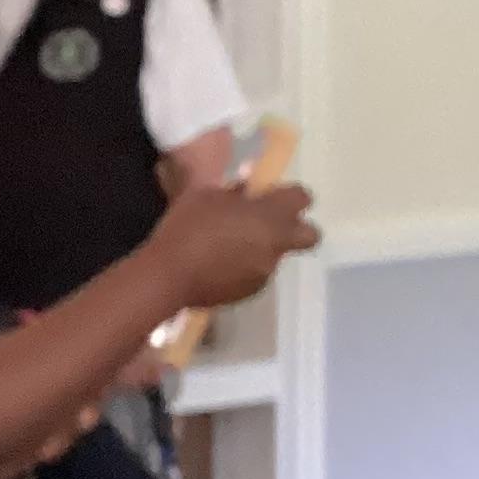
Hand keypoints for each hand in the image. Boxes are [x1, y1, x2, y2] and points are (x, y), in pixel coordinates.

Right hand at [146, 178, 317, 312]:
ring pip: (276, 254)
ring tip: (227, 247)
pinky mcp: (251, 291)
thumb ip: (232, 191)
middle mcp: (276, 244)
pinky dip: (244, 267)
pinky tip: (217, 266)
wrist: (169, 276)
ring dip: (261, 247)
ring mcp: (266, 271)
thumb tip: (245, 186)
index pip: (301, 197)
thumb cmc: (186, 227)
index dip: (290, 194)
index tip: (271, 194)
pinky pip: (256, 273)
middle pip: (310, 235)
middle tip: (269, 224)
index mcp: (269, 215)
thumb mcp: (205, 196)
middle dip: (297, 228)